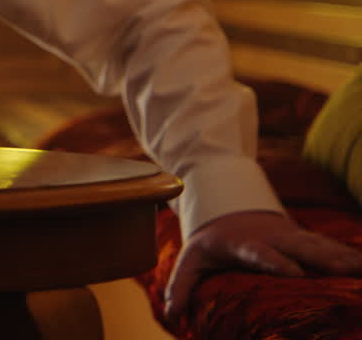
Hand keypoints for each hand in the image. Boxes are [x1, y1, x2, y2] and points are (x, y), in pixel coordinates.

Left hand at [164, 210, 361, 323]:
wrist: (228, 203)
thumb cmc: (211, 240)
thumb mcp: (191, 257)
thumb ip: (180, 284)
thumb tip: (172, 314)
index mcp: (244, 243)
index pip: (259, 252)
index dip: (275, 261)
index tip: (293, 272)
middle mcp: (274, 238)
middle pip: (300, 247)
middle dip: (324, 258)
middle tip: (346, 271)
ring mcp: (293, 237)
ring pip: (322, 245)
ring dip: (345, 257)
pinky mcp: (307, 239)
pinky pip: (333, 247)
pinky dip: (352, 255)